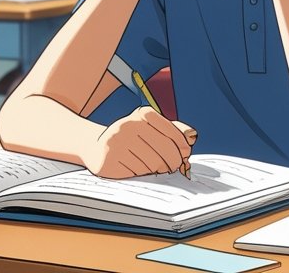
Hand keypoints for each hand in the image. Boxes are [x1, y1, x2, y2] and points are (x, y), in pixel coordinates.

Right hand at [83, 107, 197, 178]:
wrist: (96, 146)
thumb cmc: (131, 138)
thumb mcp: (150, 128)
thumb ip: (173, 129)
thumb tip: (192, 136)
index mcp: (142, 113)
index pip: (172, 132)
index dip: (182, 146)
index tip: (185, 155)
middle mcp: (129, 125)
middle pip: (164, 150)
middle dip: (174, 162)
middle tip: (174, 168)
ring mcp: (117, 142)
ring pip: (152, 164)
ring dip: (157, 170)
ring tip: (154, 168)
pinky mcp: (109, 160)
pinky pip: (136, 173)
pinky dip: (141, 175)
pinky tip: (137, 170)